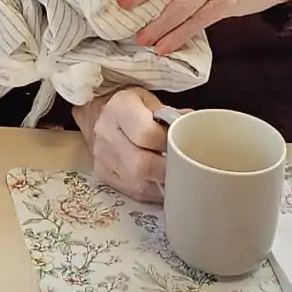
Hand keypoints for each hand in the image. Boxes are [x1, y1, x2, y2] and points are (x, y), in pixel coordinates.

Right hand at [74, 88, 176, 202]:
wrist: (99, 113)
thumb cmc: (130, 105)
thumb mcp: (148, 100)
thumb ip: (169, 115)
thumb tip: (192, 125)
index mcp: (119, 109)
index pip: (146, 134)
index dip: (168, 144)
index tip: (181, 145)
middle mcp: (107, 133)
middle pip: (141, 165)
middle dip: (167, 170)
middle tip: (184, 169)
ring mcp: (103, 157)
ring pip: (137, 184)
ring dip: (162, 184)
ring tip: (176, 177)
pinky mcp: (103, 174)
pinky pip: (132, 191)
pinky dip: (152, 192)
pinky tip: (162, 184)